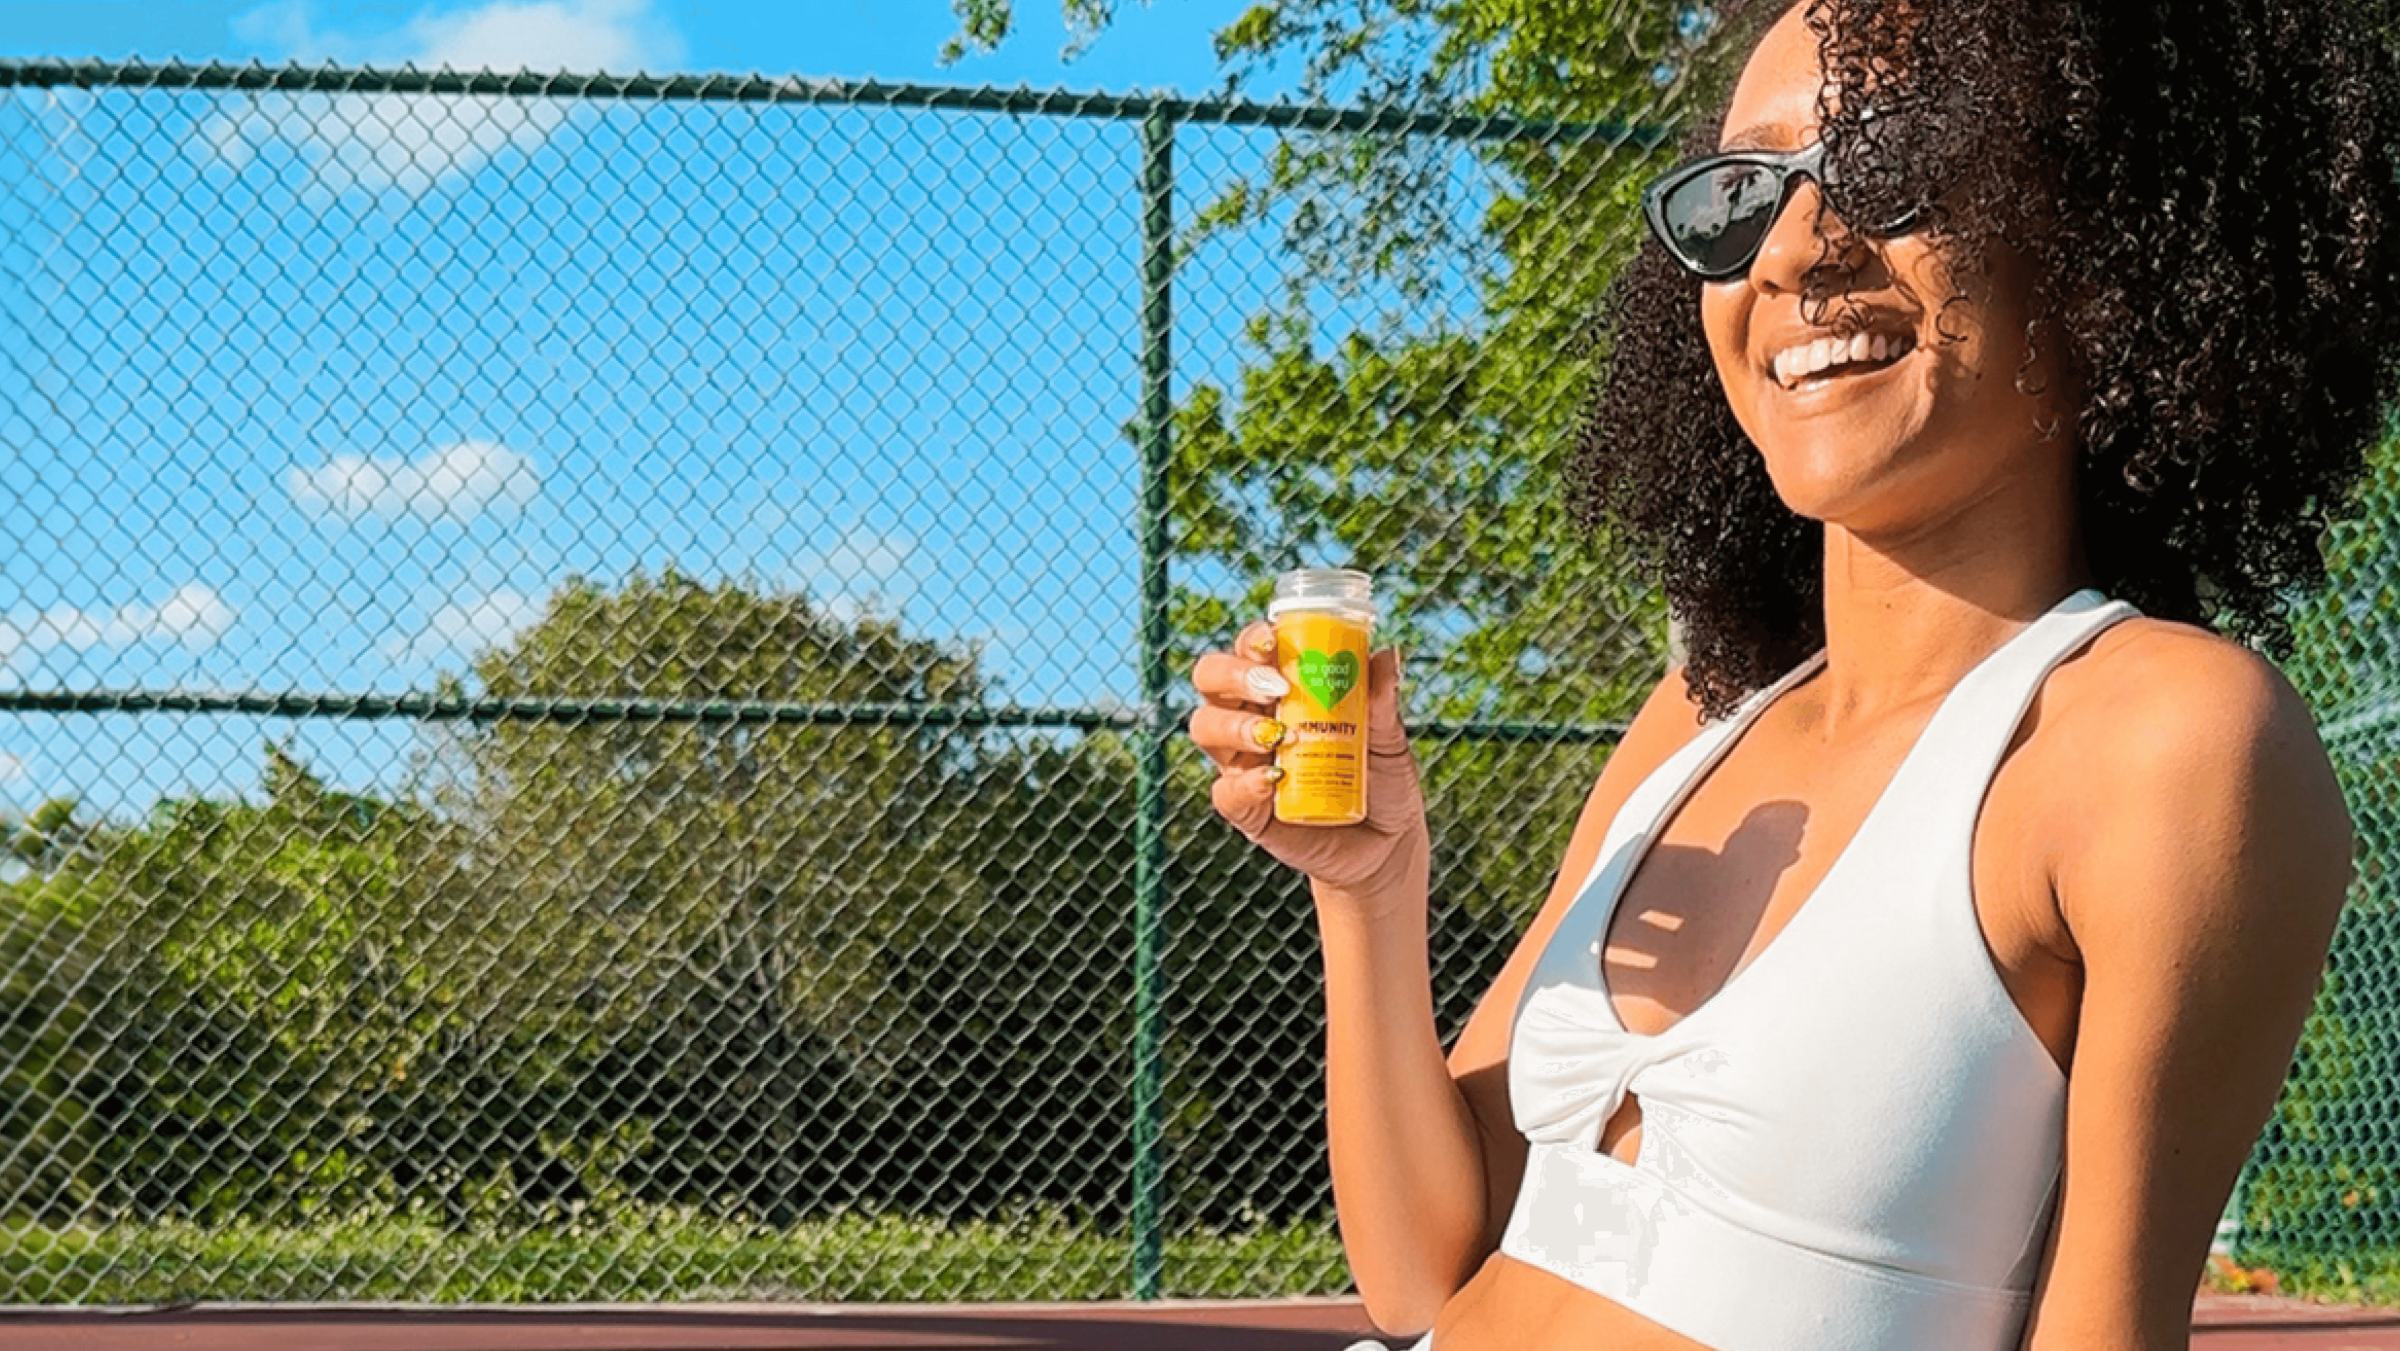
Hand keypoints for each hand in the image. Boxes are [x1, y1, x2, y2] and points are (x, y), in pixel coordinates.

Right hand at [1186, 620, 1429, 912]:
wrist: (1387, 842)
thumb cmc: (1382, 778)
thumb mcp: (1388, 736)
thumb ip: (1382, 700)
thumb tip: (1388, 656)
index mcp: (1280, 688)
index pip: (1249, 650)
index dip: (1251, 639)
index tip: (1272, 640)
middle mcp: (1251, 717)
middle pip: (1211, 679)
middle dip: (1234, 675)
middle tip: (1276, 688)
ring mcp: (1243, 762)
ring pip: (1205, 728)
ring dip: (1235, 725)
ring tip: (1277, 736)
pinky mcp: (1247, 809)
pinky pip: (1225, 791)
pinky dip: (1245, 783)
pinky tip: (1273, 780)